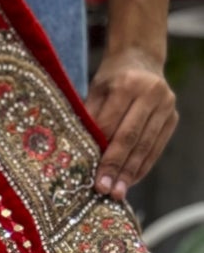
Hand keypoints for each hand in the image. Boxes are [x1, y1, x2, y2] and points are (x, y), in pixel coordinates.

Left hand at [84, 44, 177, 198]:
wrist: (140, 59)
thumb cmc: (111, 79)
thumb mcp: (95, 91)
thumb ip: (90, 118)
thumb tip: (78, 155)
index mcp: (127, 84)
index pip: (111, 124)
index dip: (100, 151)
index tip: (89, 174)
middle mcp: (152, 93)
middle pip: (131, 137)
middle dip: (116, 167)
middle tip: (104, 190)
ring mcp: (166, 106)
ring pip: (146, 145)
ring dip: (131, 172)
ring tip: (118, 193)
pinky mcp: (173, 117)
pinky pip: (157, 147)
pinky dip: (143, 166)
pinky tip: (131, 181)